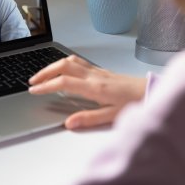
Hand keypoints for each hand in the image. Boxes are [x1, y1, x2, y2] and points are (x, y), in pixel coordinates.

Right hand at [28, 55, 145, 129]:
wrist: (151, 90)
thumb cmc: (135, 103)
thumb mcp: (113, 116)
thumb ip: (89, 119)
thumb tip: (69, 123)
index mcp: (95, 87)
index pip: (64, 82)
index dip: (46, 85)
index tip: (34, 90)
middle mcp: (94, 76)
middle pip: (63, 66)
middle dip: (44, 72)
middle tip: (32, 81)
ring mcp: (97, 71)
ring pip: (70, 61)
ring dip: (53, 66)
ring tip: (42, 75)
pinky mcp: (101, 71)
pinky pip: (78, 62)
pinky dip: (64, 64)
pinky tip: (62, 70)